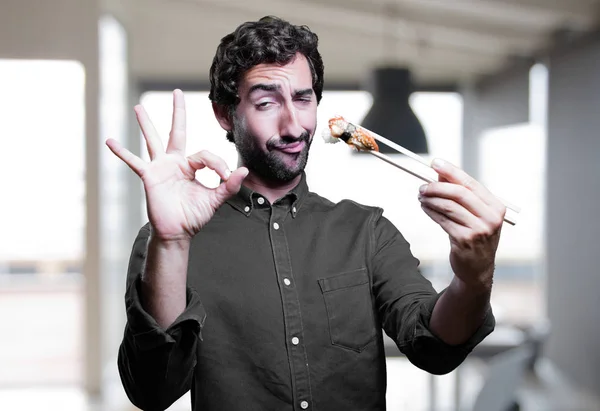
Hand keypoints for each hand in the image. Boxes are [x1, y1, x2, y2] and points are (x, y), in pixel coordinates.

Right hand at [105, 89, 247, 240]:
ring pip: (153, 140)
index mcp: (191, 166)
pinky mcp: (150, 177)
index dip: (217, 164)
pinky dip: (122, 153)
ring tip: (138, 107)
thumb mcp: (214, 200)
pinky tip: (109, 141)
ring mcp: (161, 168)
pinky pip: (134, 162)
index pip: (205, 155)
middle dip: (178, 112)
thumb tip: (243, 171)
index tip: (224, 177)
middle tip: (177, 92)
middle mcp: (175, 163)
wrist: (178, 232)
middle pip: (177, 131)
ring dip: (146, 123)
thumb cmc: (194, 216)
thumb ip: (229, 186)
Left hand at [417, 158, 505, 288]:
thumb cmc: (475, 237)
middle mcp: (491, 218)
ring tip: (421, 197)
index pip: (471, 183)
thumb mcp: (474, 214)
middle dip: (437, 187)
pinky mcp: (465, 240)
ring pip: (448, 206)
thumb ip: (460, 194)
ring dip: (431, 199)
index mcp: (496, 207)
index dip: (451, 171)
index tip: (435, 163)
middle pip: (459, 193)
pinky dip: (431, 211)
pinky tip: (424, 207)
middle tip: (422, 186)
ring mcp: (479, 230)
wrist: (477, 269)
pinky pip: (443, 220)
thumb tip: (441, 174)